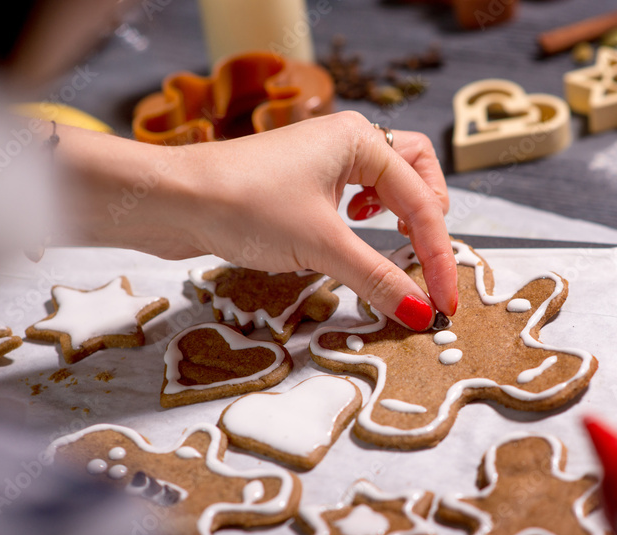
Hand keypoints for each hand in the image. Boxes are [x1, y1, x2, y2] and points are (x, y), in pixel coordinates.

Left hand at [56, 112, 457, 328]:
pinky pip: (356, 194)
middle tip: (425, 256)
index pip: (422, 202)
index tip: (444, 301)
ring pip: (387, 182)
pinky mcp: (302, 181)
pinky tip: (355, 230)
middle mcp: (347, 141)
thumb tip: (420, 312)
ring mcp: (323, 158)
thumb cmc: (244, 204)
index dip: (438, 256)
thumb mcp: (322, 246)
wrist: (173, 199)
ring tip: (395, 241)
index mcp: (361, 141)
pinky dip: (368, 215)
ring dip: (401, 213)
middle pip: (417, 173)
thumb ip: (378, 279)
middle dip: (429, 216)